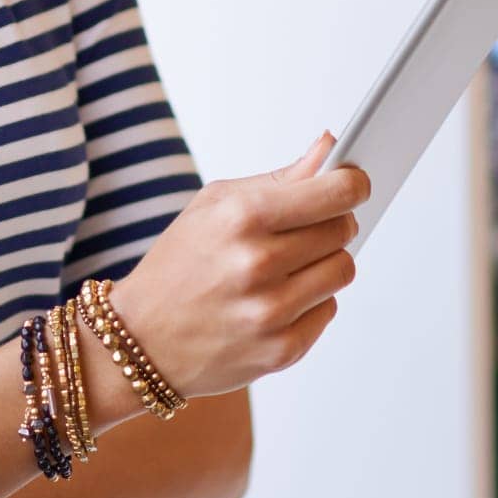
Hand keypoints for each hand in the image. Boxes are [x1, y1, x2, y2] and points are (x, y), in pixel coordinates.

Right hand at [111, 131, 370, 400]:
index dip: (353, 183)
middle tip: (308, 225)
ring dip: (325, 262)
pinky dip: (312, 300)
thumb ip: (279, 178)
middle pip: (343, 230)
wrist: (143, 338)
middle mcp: (259, 264)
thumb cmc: (179, 262)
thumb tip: (330, 147)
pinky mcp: (282, 351)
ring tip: (290, 263)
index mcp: (242, 217)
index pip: (335, 193)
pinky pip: (329, 310)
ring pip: (343, 270)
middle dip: (333, 222)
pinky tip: (278, 296)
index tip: (355, 182)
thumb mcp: (214, 204)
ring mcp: (272, 312)